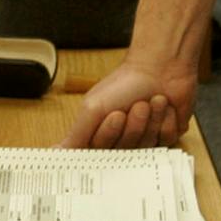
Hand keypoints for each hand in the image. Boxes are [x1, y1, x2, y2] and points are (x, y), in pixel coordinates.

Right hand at [61, 56, 195, 148]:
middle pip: (124, 151)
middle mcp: (121, 139)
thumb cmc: (125, 83)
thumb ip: (76, 134)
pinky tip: (164, 106)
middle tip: (135, 105)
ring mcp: (144, 139)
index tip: (115, 116)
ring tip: (150, 101)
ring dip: (149, 120)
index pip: (100, 153)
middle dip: (131, 126)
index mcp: (100, 133)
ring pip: (146, 146)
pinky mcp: (165, 136)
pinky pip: (165, 140)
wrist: (161, 67)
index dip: (109, 135)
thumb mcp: (93, 107)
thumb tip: (54, 152)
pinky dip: (164, 120)